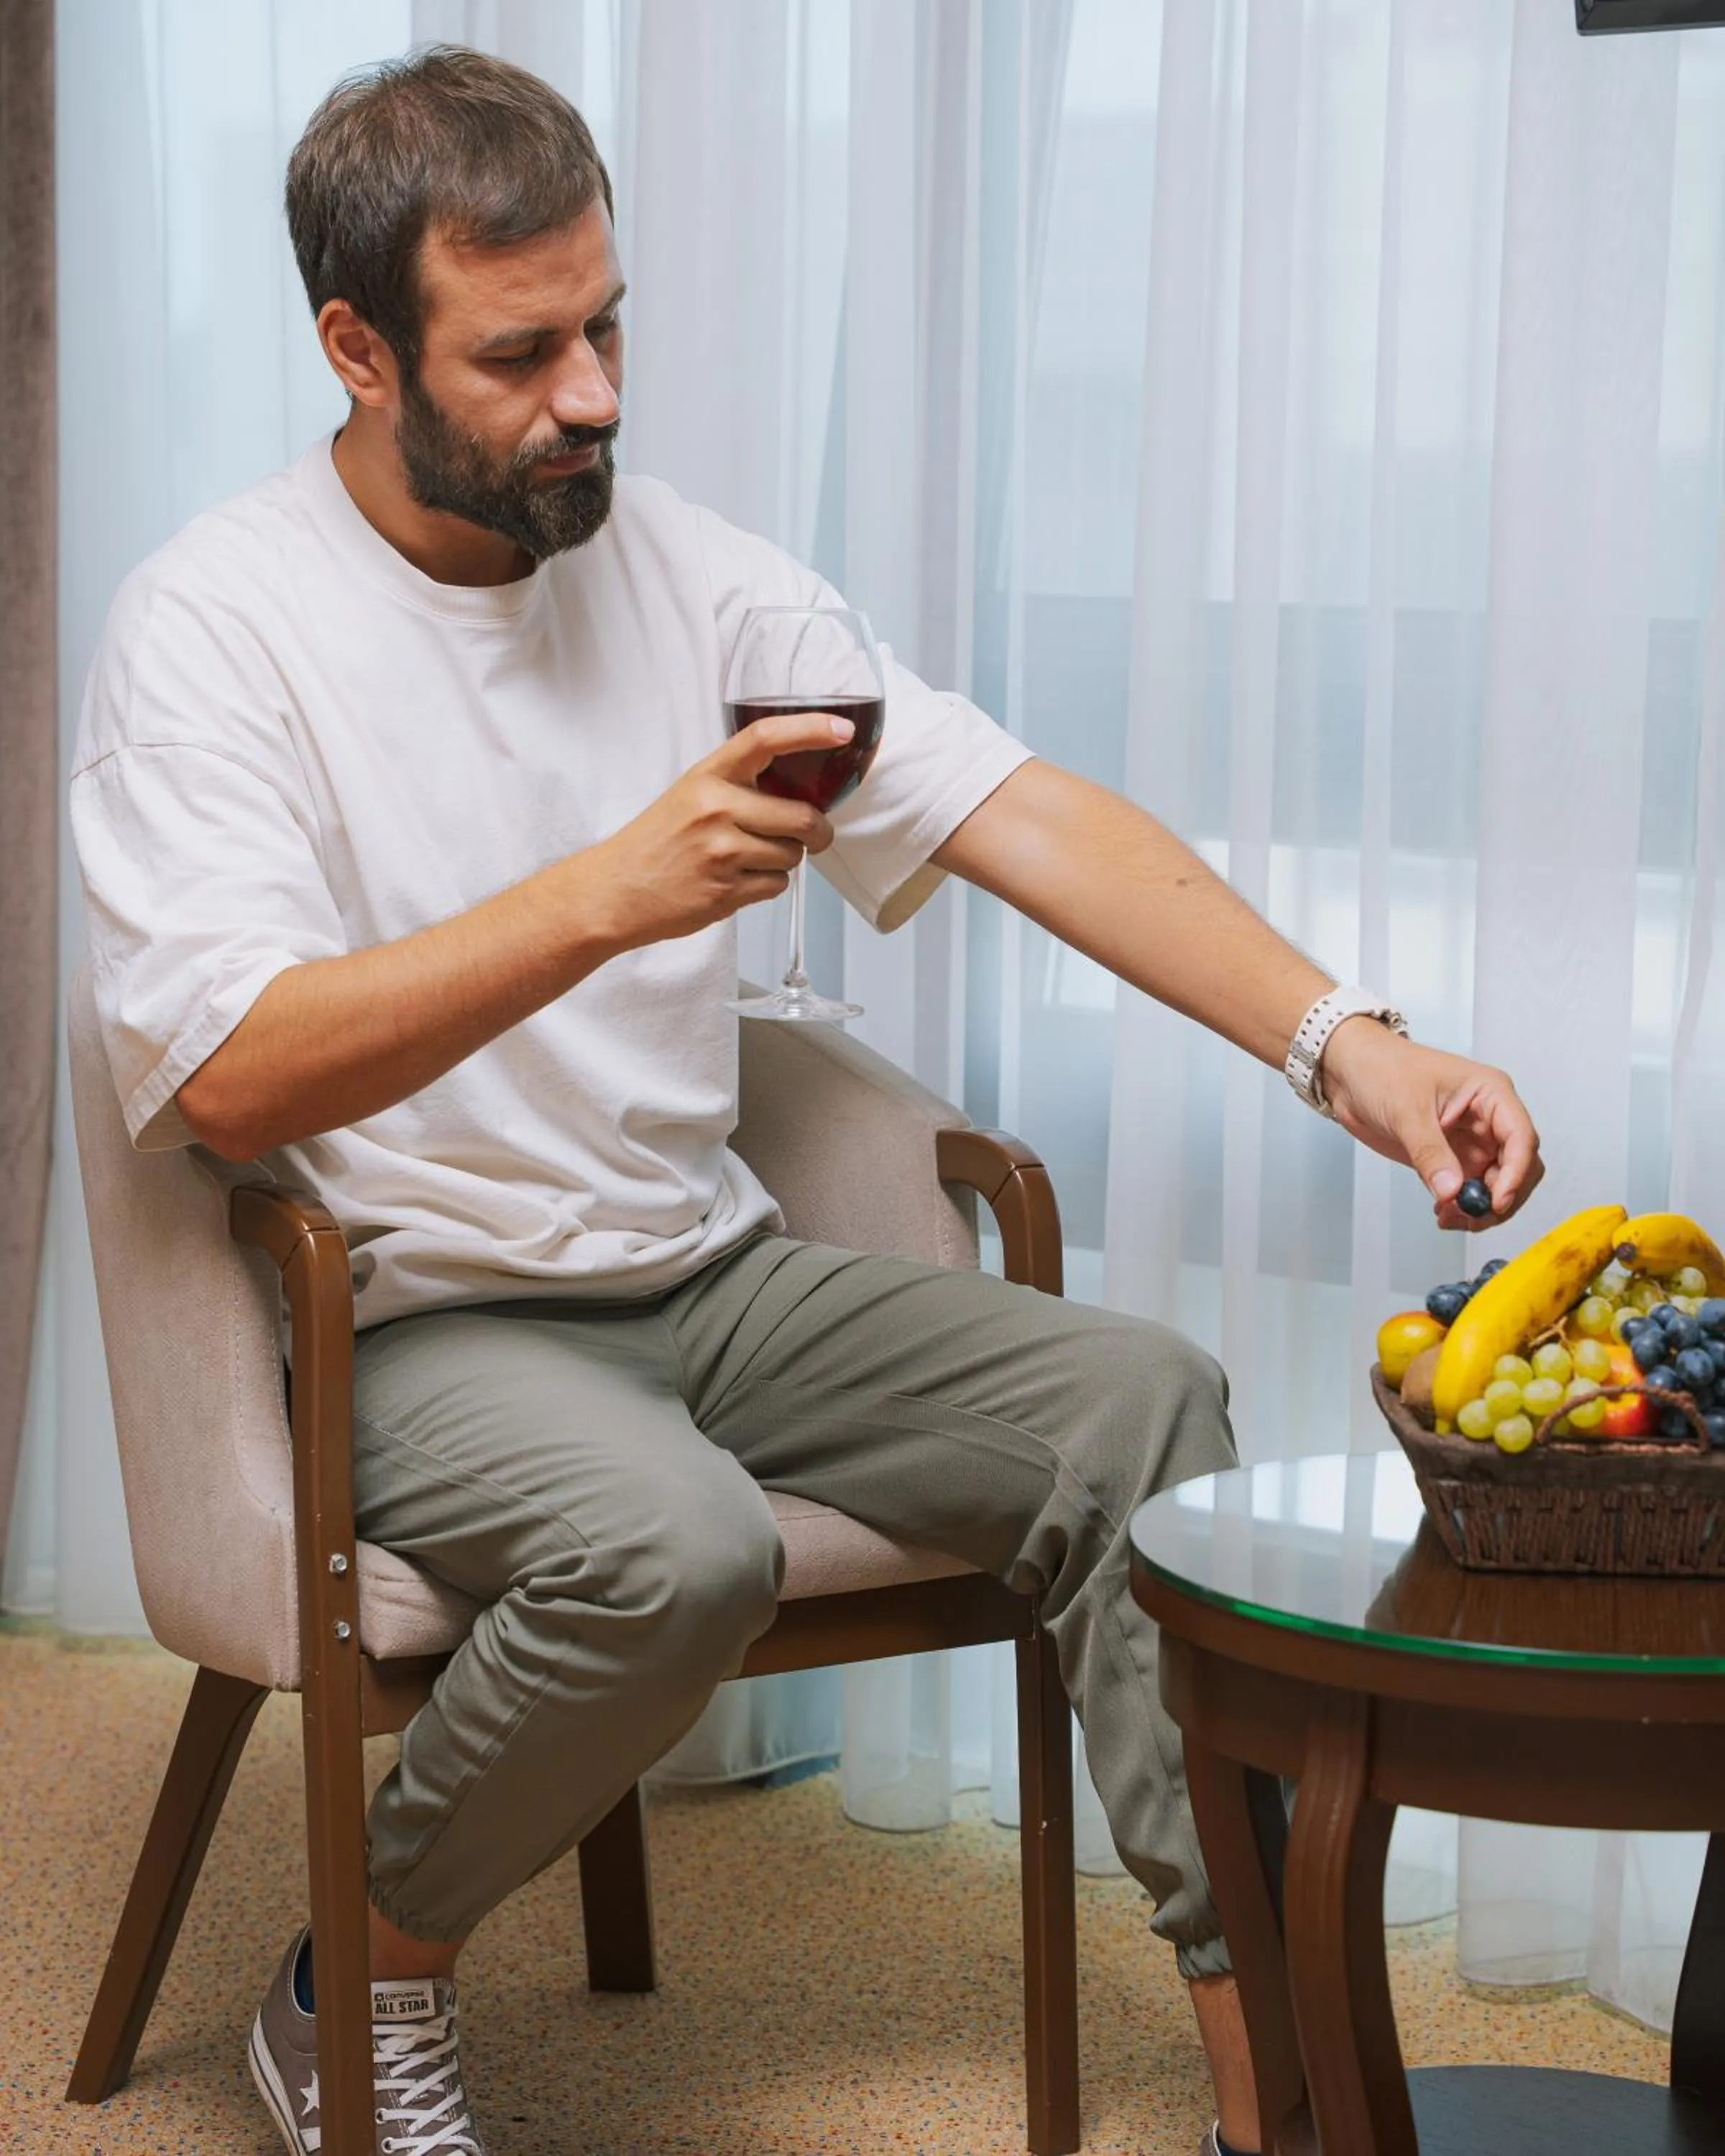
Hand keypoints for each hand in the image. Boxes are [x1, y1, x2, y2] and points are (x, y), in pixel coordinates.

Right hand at [584, 711, 849, 949]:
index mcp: (708, 776)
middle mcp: (715, 808)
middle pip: (801, 816)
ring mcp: (720, 851)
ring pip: (792, 855)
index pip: (765, 739)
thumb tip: (803, 790)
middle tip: (814, 835)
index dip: (810, 730)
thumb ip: (739, 785)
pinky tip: (736, 880)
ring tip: (749, 859)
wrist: (615, 890)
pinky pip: (776, 886)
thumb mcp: (691, 794)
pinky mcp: (725, 891)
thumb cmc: (658, 841)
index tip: (841, 730)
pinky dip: (767, 885)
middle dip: (817, 831)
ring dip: (784, 860)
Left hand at [1318, 1017, 1544, 1230]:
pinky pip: (1469, 1189)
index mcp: (1490, 1093)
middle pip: (1518, 1166)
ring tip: (1449, 1216)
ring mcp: (1472, 1140)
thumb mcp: (1406, 1110)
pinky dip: (1462, 1206)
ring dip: (1480, 1206)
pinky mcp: (1452, 1157)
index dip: (1516, 1173)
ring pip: (1496, 1183)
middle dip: (1501, 1195)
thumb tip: (1452, 1190)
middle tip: (1471, 1215)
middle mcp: (1488, 1118)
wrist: (1350, 1072)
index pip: (1520, 1137)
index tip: (1497, 1201)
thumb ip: (1430, 1152)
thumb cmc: (1382, 1068)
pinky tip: (1443, 1210)